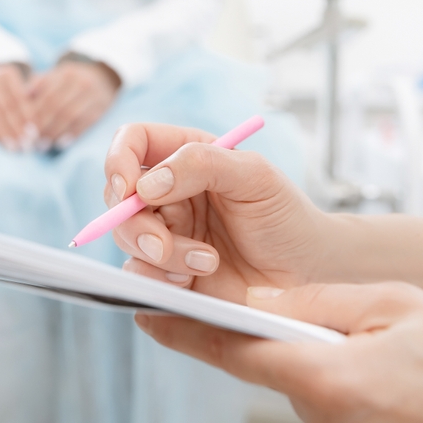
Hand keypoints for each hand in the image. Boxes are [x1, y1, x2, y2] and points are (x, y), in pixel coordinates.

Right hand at [0, 63, 35, 150]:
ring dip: (3, 132)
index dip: (27, 117)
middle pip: (6, 107)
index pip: (19, 98)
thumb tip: (36, 129)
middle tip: (26, 144)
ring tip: (13, 147)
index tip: (35, 133)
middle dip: (17, 127)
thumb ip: (28, 103)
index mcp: (6, 74)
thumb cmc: (6, 91)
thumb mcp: (18, 88)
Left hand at [29, 59, 119, 148]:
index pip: (48, 96)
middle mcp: (82, 83)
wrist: (103, 81)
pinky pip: (84, 124)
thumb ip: (38, 83)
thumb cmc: (70, 82)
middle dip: (44, 125)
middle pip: (58, 107)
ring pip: (71, 117)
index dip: (35, 114)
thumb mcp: (55, 76)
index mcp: (67, 74)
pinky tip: (60, 143)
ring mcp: (94, 96)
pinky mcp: (101, 109)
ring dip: (55, 132)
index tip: (25, 128)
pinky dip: (71, 135)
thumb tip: (24, 94)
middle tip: (33, 140)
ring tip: (44, 144)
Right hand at [104, 123, 327, 300]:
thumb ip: (201, 164)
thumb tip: (146, 184)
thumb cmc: (285, 216)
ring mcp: (165, 232)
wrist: (306, 273)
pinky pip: (138, 273)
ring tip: (208, 262)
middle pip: (117, 195)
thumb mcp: (254, 176)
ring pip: (126, 236)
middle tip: (161, 243)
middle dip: (132, 222)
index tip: (127, 188)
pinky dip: (160, 279)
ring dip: (159, 254)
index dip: (118, 160)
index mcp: (185, 156)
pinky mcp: (167, 270)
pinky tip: (194, 281)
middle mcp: (167, 191)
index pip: (131, 142)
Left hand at [135, 282, 422, 421]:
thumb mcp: (393, 306)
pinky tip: (351, 349)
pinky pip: (317, 391)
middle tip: (239, 294)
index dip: (180, 328)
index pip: (230, 351)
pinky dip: (318, 363)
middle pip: (257, 362)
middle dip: (245, 328)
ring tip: (327, 321)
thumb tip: (256, 301)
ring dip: (290, 345)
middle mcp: (318, 410)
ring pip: (290, 374)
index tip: (140, 309)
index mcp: (324, 376)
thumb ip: (317, 303)